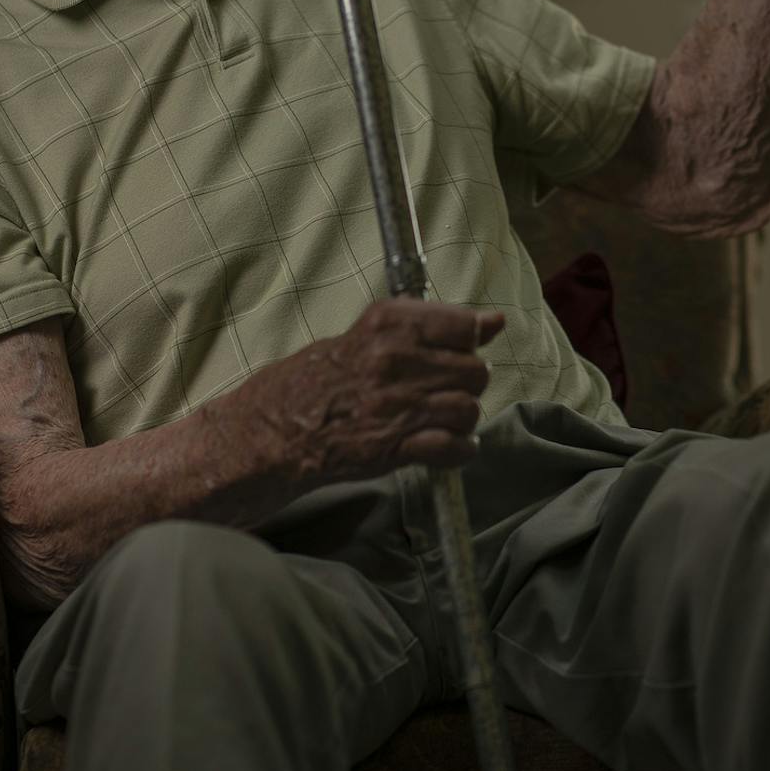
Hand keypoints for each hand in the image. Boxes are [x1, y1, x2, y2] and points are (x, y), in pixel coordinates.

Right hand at [253, 298, 501, 482]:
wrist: (275, 428)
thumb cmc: (320, 379)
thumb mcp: (369, 334)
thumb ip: (433, 326)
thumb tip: (494, 321)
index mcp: (387, 325)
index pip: (463, 326)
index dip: (468, 341)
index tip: (462, 347)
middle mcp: (395, 360)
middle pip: (473, 371)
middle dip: (466, 383)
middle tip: (442, 389)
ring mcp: (397, 404)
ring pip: (468, 409)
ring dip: (461, 418)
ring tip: (440, 419)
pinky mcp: (395, 445)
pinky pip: (453, 447)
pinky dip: (458, 450)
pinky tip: (444, 446)